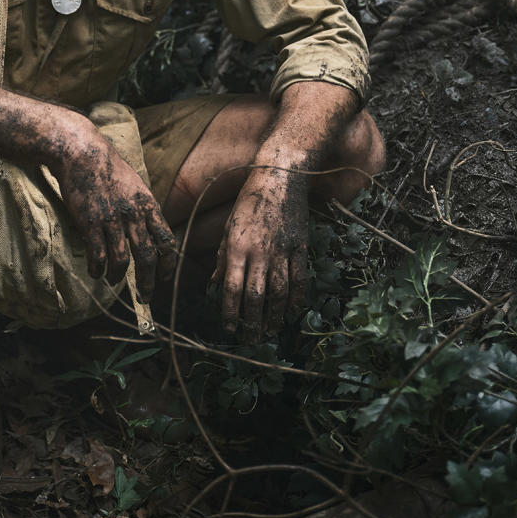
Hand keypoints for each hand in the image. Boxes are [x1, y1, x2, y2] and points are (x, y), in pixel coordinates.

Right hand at [52, 117, 177, 298]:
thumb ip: (144, 209)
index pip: (166, 241)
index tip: (165, 278)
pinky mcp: (90, 222)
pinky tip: (96, 271)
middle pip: (147, 257)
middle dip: (147, 282)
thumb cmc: (109, 169)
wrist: (83, 153)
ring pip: (121, 260)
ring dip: (118, 276)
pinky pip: (98, 254)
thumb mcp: (136, 185)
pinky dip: (98, 268)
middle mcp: (134, 214)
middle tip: (145, 297)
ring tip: (114, 281)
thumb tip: (151, 232)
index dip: (168, 264)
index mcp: (148, 205)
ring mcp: (112, 219)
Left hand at [213, 167, 308, 339]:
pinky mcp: (300, 248)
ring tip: (271, 331)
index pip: (232, 289)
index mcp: (238, 247)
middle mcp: (259, 252)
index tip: (229, 329)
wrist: (280, 178)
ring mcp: (282, 251)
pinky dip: (298, 299)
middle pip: (256, 296)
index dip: (231, 313)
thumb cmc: (249, 201)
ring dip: (276, 317)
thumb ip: (223, 257)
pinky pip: (300, 279)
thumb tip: (215, 284)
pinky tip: (294, 312)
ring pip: (280, 293)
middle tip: (251, 339)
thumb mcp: (229, 226)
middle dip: (253, 322)